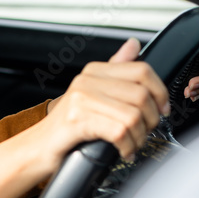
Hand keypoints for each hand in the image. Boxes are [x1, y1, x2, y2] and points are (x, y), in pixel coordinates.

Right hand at [0, 38, 168, 197]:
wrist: (37, 148)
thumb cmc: (68, 126)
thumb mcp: (93, 94)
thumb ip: (115, 69)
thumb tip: (133, 45)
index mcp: (94, 71)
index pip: (142, 70)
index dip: (159, 92)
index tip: (161, 110)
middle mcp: (87, 81)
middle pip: (141, 94)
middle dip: (151, 120)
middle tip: (145, 132)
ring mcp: (81, 99)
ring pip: (133, 116)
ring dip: (139, 138)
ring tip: (132, 145)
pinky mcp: (77, 120)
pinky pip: (119, 132)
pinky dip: (127, 147)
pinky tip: (123, 152)